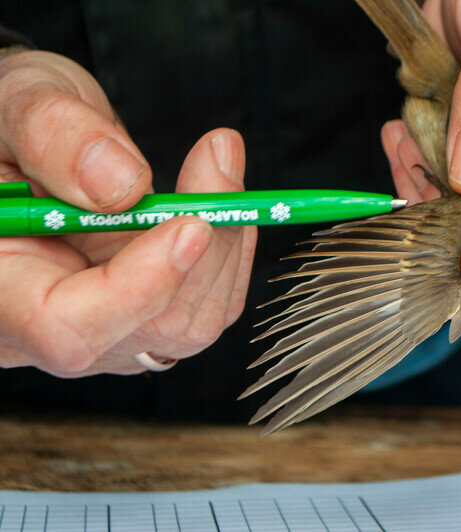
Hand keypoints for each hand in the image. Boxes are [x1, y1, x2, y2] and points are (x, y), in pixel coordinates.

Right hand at [0, 50, 255, 376]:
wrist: (32, 144)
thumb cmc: (9, 128)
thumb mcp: (17, 101)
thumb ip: (53, 135)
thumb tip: (123, 184)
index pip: (65, 326)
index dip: (140, 286)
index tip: (191, 223)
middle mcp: (44, 329)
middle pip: (150, 327)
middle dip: (206, 248)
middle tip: (218, 162)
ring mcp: (102, 330)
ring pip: (192, 323)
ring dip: (225, 243)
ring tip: (216, 165)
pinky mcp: (143, 319)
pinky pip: (208, 307)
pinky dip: (229, 252)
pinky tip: (214, 202)